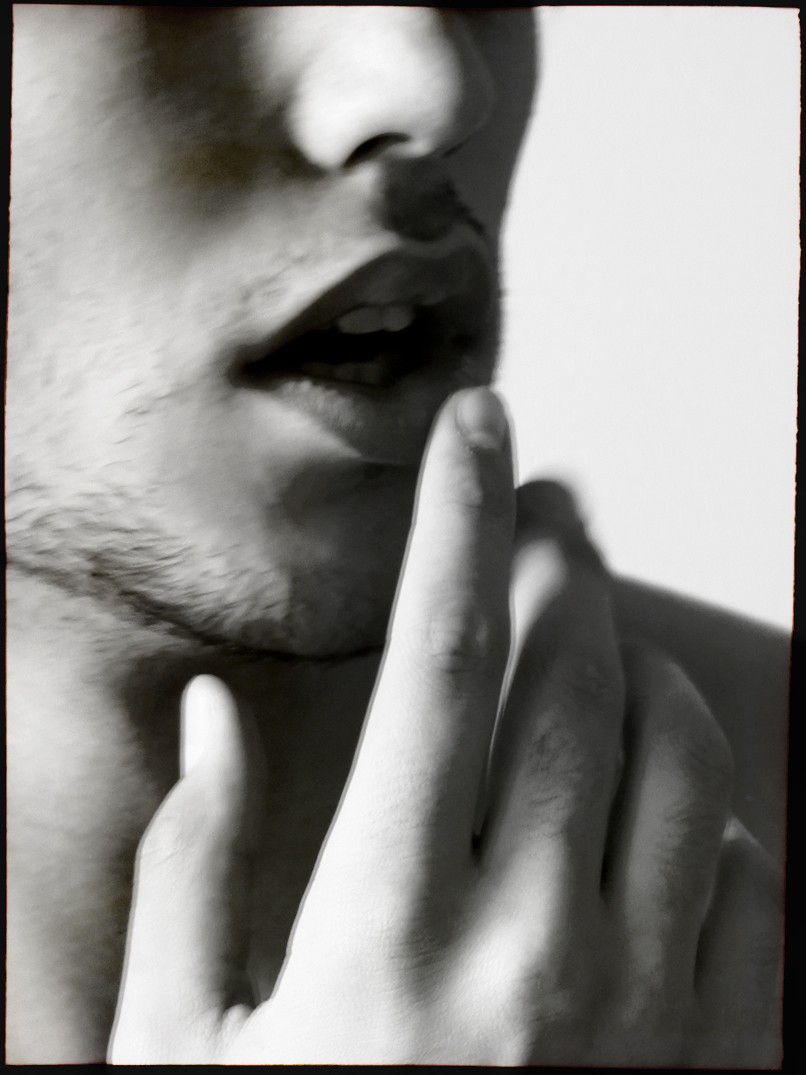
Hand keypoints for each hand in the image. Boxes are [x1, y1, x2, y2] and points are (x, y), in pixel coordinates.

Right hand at [109, 389, 781, 1064]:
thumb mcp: (184, 1053)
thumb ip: (194, 866)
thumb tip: (206, 717)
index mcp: (381, 925)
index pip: (435, 658)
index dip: (454, 518)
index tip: (476, 424)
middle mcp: (527, 945)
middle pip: (575, 676)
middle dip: (561, 558)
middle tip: (544, 502)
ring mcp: (638, 1006)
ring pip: (681, 754)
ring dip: (644, 664)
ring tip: (600, 638)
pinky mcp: (708, 1061)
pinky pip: (751, 880)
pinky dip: (718, 811)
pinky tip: (670, 810)